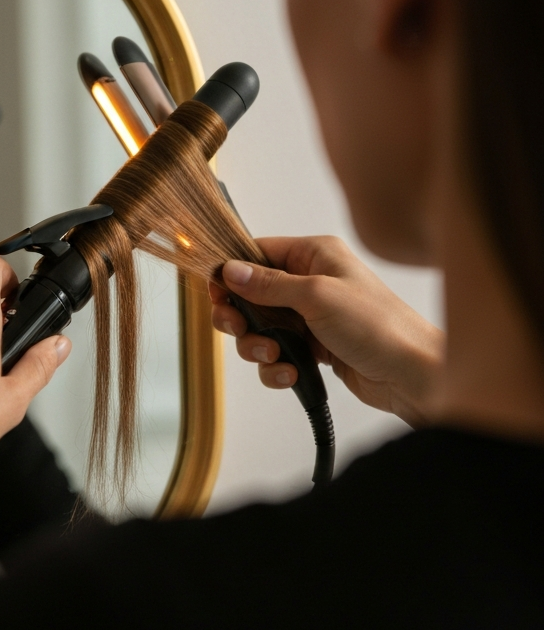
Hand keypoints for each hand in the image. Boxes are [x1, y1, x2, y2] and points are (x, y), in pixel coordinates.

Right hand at [209, 235, 442, 425]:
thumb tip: (230, 269)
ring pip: (262, 327)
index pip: (258, 253)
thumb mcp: (317, 296)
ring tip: (273, 357)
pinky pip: (279, 353)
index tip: (215, 292)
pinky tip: (290, 374)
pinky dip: (276, 366)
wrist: (414, 376)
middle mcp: (311, 281)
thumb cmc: (378, 326)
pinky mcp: (315, 347)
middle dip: (241, 316)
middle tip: (235, 328)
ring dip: (258, 345)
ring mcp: (312, 316)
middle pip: (252, 294)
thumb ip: (268, 284)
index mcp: (315, 255)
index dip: (232, 272)